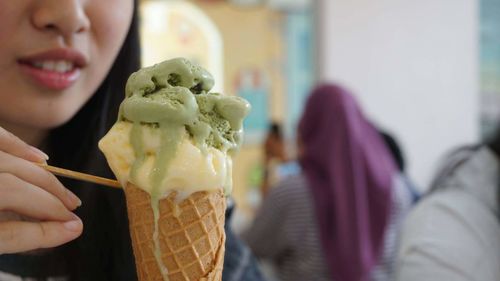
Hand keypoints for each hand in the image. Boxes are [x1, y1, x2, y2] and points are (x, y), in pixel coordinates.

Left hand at [0, 127, 82, 253]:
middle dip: (51, 196)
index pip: (20, 216)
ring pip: (12, 161)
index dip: (50, 223)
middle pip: (19, 183)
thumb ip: (24, 235)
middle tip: (72, 207)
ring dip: (40, 173)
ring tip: (59, 188)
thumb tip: (72, 229)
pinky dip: (16, 144)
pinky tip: (40, 157)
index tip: (74, 226)